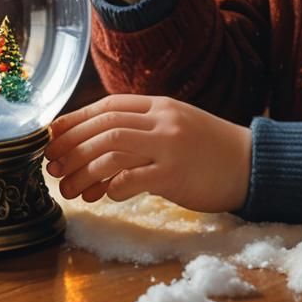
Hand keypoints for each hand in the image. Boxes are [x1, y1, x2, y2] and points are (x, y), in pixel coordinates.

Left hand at [45, 94, 251, 213]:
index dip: (74, 120)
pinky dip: (112, 187)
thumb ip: (142, 127)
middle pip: (104, 126)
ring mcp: (169, 145)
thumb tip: (95, 143)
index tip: (50, 136)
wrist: (250, 163)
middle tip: (52, 166)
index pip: (107, 106)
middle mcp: (162, 120)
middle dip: (71, 146)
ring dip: (84, 171)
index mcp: (159, 105)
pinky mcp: (176, 174)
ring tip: (69, 189)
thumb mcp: (174, 125)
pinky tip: (104, 197)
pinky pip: (133, 178)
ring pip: (112, 150)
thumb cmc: (208, 148)